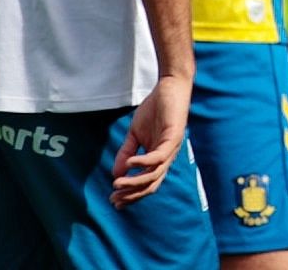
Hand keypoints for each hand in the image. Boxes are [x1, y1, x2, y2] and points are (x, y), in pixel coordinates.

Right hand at [111, 74, 192, 207]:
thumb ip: (126, 153)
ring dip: (135, 182)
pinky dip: (143, 162)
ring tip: (117, 185)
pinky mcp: (173, 137)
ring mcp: (171, 148)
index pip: (147, 183)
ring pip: (155, 174)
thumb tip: (115, 174)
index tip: (114, 200)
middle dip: (132, 194)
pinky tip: (130, 163)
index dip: (132, 194)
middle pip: (152, 184)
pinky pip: (159, 156)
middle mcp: (167, 157)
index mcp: (159, 158)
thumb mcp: (135, 134)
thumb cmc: (155, 110)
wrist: (170, 87)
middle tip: (114, 199)